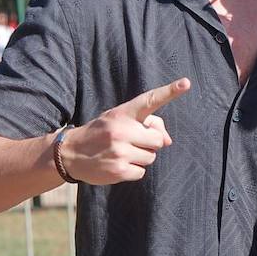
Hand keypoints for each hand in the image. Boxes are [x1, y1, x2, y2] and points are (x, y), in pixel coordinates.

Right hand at [58, 79, 190, 183]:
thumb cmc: (102, 133)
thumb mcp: (119, 120)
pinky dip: (133, 170)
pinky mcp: (118, 170)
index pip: (150, 100)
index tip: (186, 83)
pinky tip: (118, 164)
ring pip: (151, 157)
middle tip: (132, 142)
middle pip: (157, 139)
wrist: (70, 153)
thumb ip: (148, 124)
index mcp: (123, 113)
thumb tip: (168, 142)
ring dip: (141, 157)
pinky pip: (141, 172)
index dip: (170, 91)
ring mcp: (120, 151)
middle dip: (149, 142)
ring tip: (121, 152)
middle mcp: (122, 130)